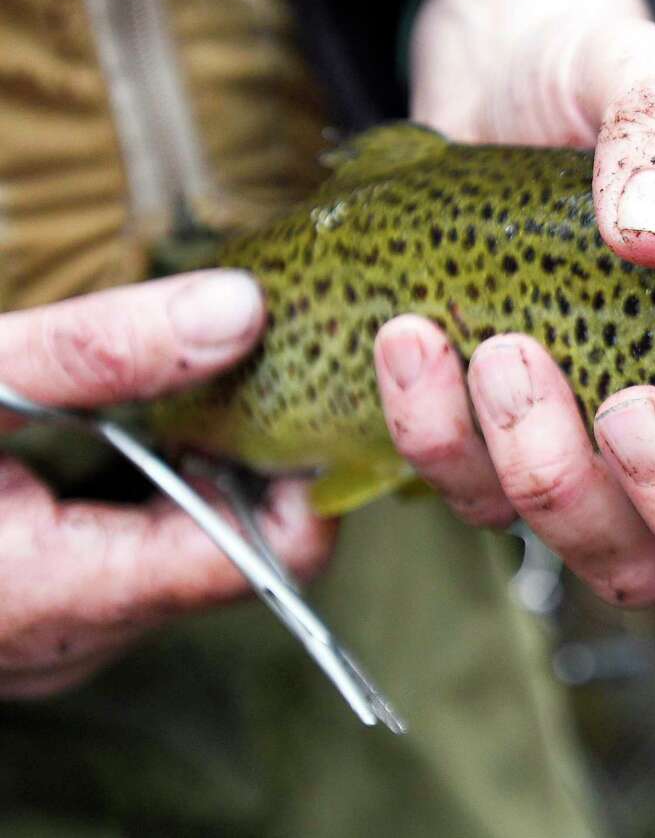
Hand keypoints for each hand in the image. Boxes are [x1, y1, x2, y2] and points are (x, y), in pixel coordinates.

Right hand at [0, 272, 335, 697]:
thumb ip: (102, 350)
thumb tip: (243, 309)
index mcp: (52, 595)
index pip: (260, 565)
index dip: (307, 481)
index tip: (321, 397)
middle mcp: (65, 642)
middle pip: (231, 563)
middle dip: (255, 470)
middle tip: (264, 372)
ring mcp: (48, 641)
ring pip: (183, 564)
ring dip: (202, 480)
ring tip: (201, 392)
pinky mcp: (35, 619)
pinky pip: (133, 565)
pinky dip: (155, 500)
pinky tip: (143, 435)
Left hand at [383, 0, 654, 607]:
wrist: (481, 89)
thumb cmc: (594, 83)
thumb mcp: (639, 75)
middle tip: (635, 409)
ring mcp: (625, 457)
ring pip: (629, 564)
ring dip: (560, 482)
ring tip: (506, 354)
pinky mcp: (518, 455)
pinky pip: (490, 508)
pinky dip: (447, 442)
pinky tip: (413, 344)